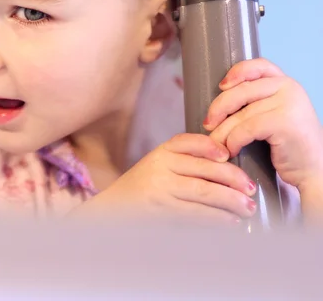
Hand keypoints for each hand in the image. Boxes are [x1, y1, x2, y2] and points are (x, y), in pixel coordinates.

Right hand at [71, 133, 255, 224]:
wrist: (113, 210)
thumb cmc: (142, 189)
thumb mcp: (158, 168)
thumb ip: (184, 164)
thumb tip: (225, 168)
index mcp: (160, 152)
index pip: (188, 142)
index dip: (210, 146)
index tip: (228, 155)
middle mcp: (160, 166)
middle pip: (203, 168)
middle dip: (232, 178)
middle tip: (251, 188)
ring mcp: (160, 188)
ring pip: (204, 191)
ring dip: (231, 200)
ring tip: (248, 207)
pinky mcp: (162, 210)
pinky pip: (196, 213)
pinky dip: (217, 217)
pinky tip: (230, 221)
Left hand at [204, 58, 322, 193]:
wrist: (314, 171)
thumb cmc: (289, 144)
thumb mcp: (276, 113)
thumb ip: (258, 99)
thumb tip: (220, 94)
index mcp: (286, 82)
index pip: (259, 66)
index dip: (237, 71)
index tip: (221, 85)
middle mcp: (289, 88)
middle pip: (242, 91)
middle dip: (219, 108)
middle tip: (207, 123)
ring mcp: (288, 104)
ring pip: (241, 114)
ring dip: (223, 131)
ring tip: (215, 143)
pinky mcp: (284, 123)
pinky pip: (247, 129)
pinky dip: (234, 140)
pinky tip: (231, 150)